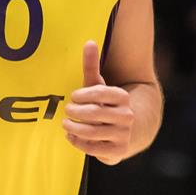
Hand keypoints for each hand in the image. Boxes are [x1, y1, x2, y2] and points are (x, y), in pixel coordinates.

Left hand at [63, 41, 134, 164]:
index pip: (101, 92)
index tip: (74, 96)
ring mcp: (123, 134)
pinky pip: (91, 147)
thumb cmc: (106, 106)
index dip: (83, 95)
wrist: (129, 132)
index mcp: (123, 97)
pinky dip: (77, 142)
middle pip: (93, 113)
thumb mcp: (100, 86)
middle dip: (75, 112)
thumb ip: (92, 66)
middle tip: (67, 110)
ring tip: (66, 123)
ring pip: (91, 131)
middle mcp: (126, 116)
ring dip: (73, 127)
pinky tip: (72, 136)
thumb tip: (88, 42)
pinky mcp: (117, 152)